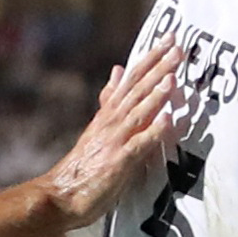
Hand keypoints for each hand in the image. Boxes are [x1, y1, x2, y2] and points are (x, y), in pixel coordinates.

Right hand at [39, 39, 181, 226]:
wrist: (60, 197)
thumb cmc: (84, 165)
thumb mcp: (98, 125)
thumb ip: (110, 99)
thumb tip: (118, 70)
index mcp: (109, 114)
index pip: (132, 79)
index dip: (150, 58)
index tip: (169, 39)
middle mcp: (112, 123)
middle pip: (137, 89)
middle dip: (158, 67)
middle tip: (177, 47)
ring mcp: (115, 141)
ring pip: (138, 112)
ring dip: (157, 94)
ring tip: (173, 76)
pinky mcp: (118, 162)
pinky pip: (139, 145)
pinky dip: (153, 132)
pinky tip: (168, 120)